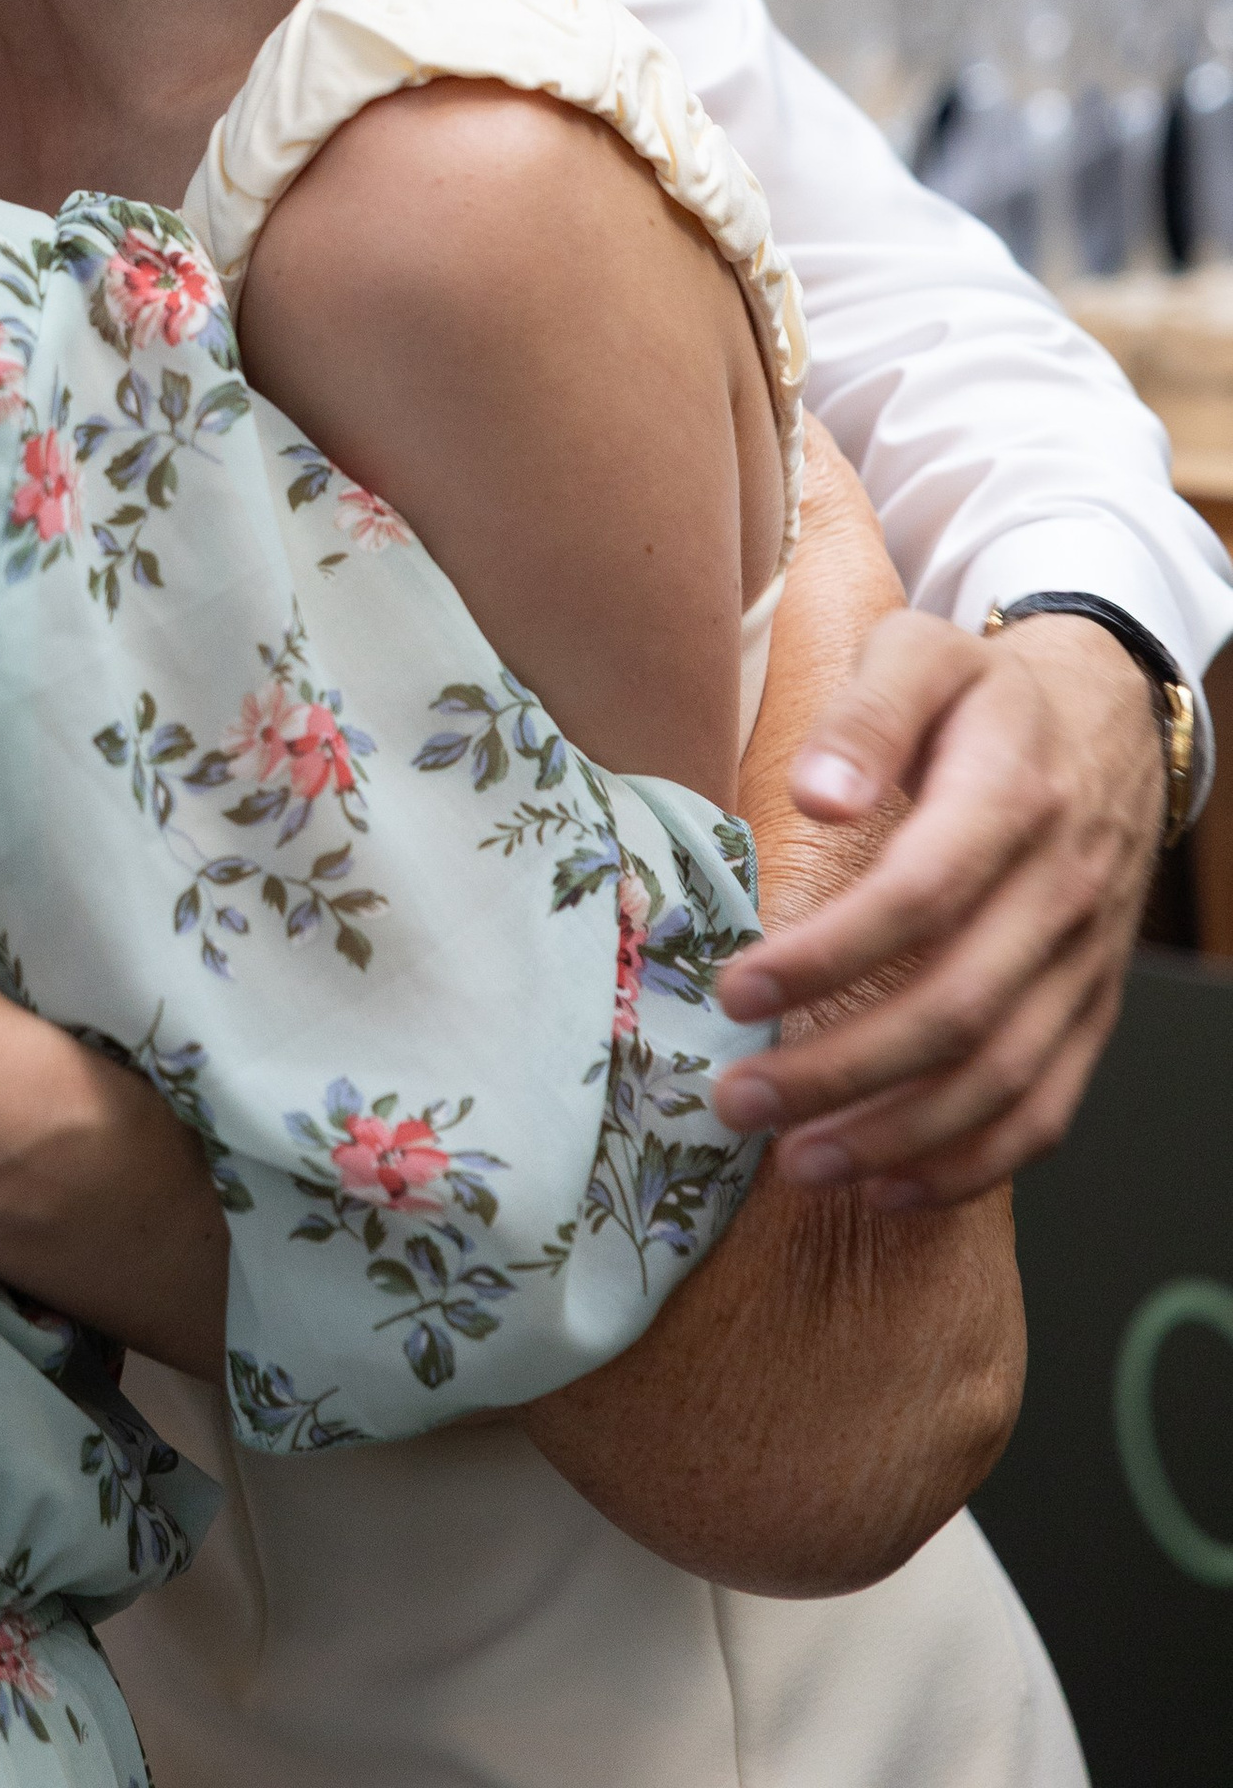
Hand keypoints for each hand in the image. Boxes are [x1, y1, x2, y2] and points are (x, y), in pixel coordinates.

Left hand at [716, 604, 1162, 1204]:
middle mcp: (1061, 892)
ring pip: (1003, 1077)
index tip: (735, 991)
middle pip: (957, 1007)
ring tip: (795, 1163)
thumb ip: (865, 715)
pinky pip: (1047, 1109)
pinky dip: (971, 1163)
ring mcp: (1084, 963)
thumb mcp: (918, 655)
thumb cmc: (982, 694)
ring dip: (896, 1135)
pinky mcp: (1092, 1011)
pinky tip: (886, 1186)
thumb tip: (815, 793)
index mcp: (1011, 797)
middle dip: (841, 1071)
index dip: (827, 955)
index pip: (919, 897)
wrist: (1106, 722)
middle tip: (737, 1100)